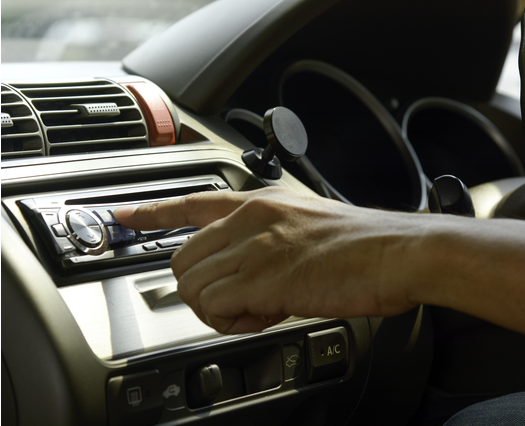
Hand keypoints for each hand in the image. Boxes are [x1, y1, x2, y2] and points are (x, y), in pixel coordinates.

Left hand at [114, 187, 418, 333]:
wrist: (398, 252)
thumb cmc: (365, 245)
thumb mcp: (308, 226)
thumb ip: (269, 242)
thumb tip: (249, 276)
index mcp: (261, 203)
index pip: (191, 201)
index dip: (151, 211)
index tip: (126, 215)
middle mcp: (250, 219)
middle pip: (182, 258)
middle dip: (203, 288)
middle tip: (241, 301)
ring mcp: (255, 246)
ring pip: (192, 285)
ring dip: (219, 309)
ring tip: (260, 309)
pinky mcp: (263, 277)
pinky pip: (215, 306)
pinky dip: (232, 321)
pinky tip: (266, 315)